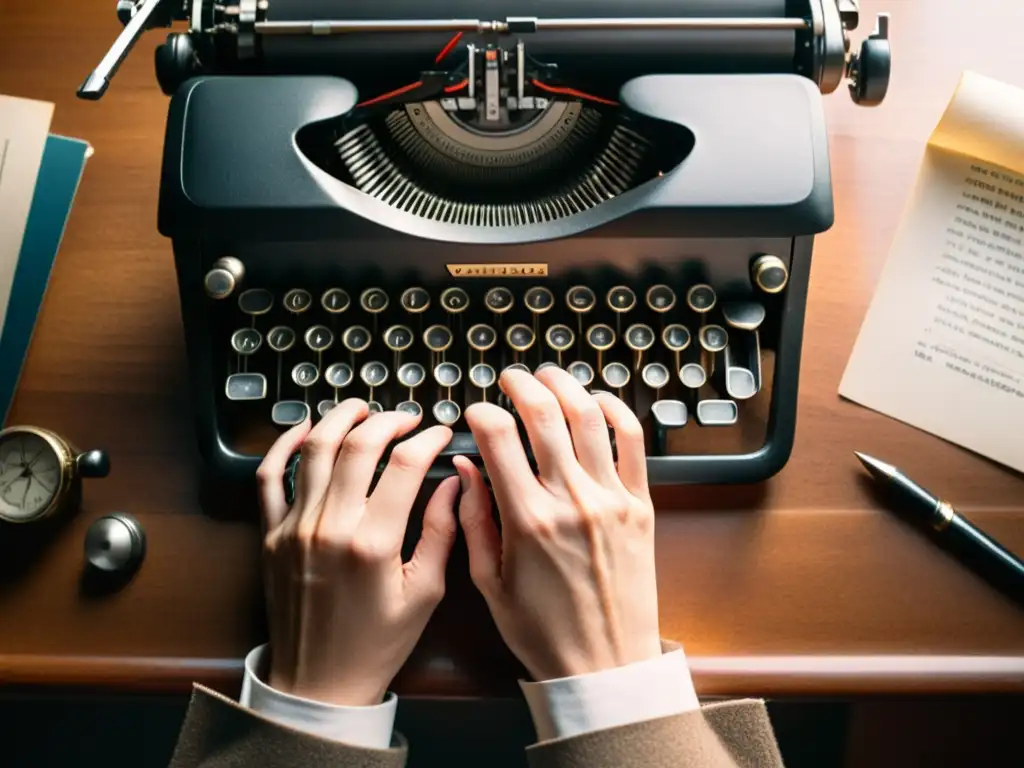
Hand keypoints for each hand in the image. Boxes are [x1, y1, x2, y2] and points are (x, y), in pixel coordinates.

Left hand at [256, 399, 458, 705]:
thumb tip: (455, 483)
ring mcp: (295, 527)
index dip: (427, 439)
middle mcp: (330, 527)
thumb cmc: (376, 644)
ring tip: (362, 409)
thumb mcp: (424, 593)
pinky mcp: (271, 535)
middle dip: (387, 420)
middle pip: (358, 445)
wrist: (318, 683)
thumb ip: (441, 532)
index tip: (440, 433)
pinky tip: (304, 428)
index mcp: (373, 543)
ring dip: (340, 419)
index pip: (405, 465)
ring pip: (315, 450)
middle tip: (406, 417)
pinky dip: (284, 445)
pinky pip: (270, 476)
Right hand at [454, 368, 660, 681]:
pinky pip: (633, 441)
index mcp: (527, 521)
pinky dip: (616, 410)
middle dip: (521, 384)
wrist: (606, 666)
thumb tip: (465, 467)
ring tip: (548, 377)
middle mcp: (571, 501)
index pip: (499, 438)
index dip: (482, 413)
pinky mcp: (640, 505)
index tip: (475, 414)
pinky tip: (597, 401)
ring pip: (589, 417)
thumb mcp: (489, 582)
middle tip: (510, 379)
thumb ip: (474, 519)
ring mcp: (611, 499)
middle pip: (544, 414)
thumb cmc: (544, 632)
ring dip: (565, 385)